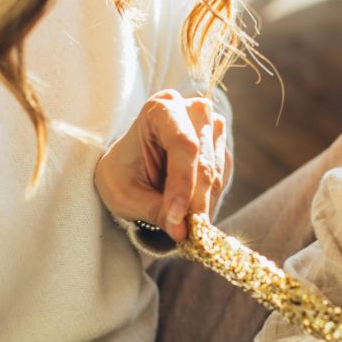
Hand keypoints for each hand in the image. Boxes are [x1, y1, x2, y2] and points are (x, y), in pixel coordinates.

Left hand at [95, 90, 229, 241]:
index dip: (183, 183)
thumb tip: (182, 233)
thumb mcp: (125, 195)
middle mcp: (191, 112)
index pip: (183, 144)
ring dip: (201, 206)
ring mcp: (211, 130)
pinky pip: (221, 183)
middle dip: (194, 202)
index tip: (176, 218)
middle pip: (203, 161)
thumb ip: (154, 210)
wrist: (126, 169)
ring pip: (216, 175)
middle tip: (182, 232)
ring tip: (181, 227)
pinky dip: (207, 204)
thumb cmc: (120, 174)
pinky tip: (189, 215)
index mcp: (161, 109)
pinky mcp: (220, 151)